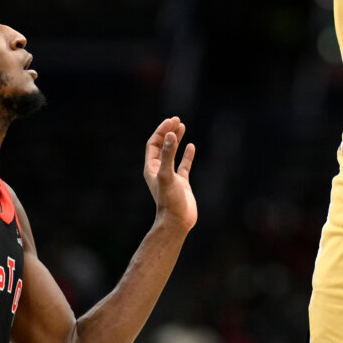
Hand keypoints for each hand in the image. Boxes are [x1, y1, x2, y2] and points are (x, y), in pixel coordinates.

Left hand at [142, 117, 197, 231]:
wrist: (177, 222)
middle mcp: (159, 171)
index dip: (161, 132)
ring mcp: (171, 176)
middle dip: (168, 132)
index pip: (154, 144)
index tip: (171, 121)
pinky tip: (191, 146)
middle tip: (177, 120)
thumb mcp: (167, 175)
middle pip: (162, 146)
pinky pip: (184, 165)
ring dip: (176, 140)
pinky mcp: (182, 183)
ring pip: (172, 153)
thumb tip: (170, 134)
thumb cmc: (169, 201)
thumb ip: (168, 155)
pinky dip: (187, 155)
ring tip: (182, 126)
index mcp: (152, 168)